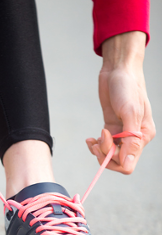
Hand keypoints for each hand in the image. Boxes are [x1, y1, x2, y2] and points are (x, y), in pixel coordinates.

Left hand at [86, 31, 154, 173]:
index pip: (128, 163)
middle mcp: (134, 138)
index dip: (114, 159)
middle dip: (104, 154)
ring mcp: (122, 133)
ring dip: (98, 150)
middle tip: (97, 140)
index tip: (106, 142)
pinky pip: (103, 145)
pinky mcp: (111, 128)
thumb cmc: (127, 88)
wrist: (118, 70)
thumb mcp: (130, 113)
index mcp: (143, 136)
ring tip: (92, 139)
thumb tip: (128, 164)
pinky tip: (90, 139)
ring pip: (109, 154)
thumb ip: (130, 139)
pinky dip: (95, 145)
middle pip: (117, 161)